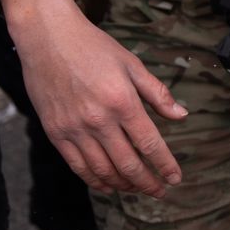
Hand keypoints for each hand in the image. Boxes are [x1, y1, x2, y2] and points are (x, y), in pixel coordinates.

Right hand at [2, 0, 188, 196]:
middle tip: (160, 191)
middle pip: (128, 164)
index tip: (175, 178)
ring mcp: (74, 129)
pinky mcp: (55, 133)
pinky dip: (94, 180)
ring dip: (123, 185)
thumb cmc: (93, 47)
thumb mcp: (132, 64)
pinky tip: (107, 185)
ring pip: (102, 170)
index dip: (165, 165)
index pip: (150, 144)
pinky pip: (77, 166)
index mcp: (122, 102)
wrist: (48, 38)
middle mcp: (99, 120)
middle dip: (147, 183)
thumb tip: (181, 115)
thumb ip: (157, 93)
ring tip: (136, 189)